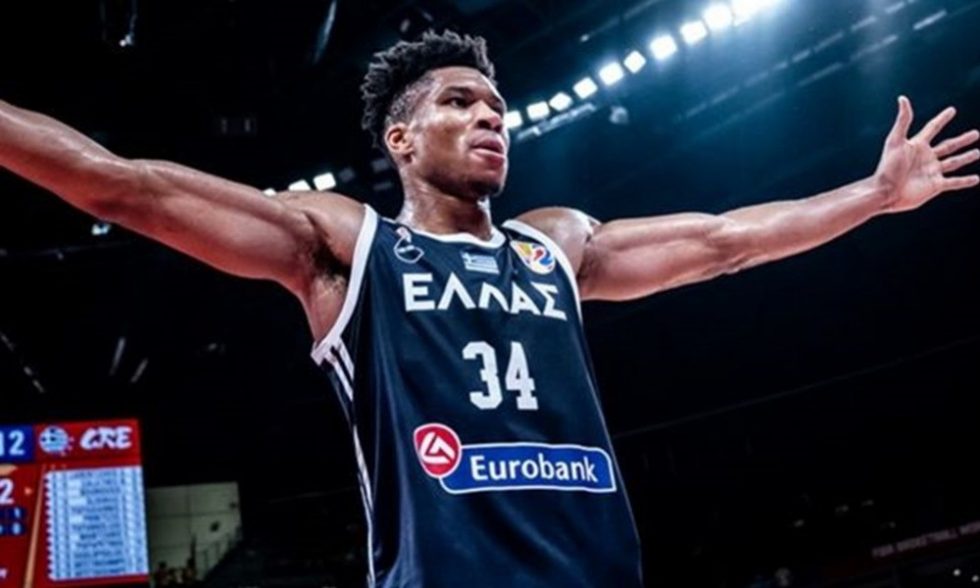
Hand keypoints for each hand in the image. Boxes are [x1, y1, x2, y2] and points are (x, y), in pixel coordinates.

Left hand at [874, 96, 978, 212]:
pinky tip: (976, 179)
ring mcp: (932, 171)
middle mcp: (926, 158)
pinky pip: (954, 182)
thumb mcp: (895, 141)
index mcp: (917, 145)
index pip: (933, 128)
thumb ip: (903, 120)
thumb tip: (902, 98)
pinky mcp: (935, 185)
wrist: (885, 191)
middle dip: (962, 140)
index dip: (942, 119)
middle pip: (948, 146)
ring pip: (954, 162)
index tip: (952, 110)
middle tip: (976, 133)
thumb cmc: (887, 167)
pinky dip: (965, 181)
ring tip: (977, 152)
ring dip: (966, 158)